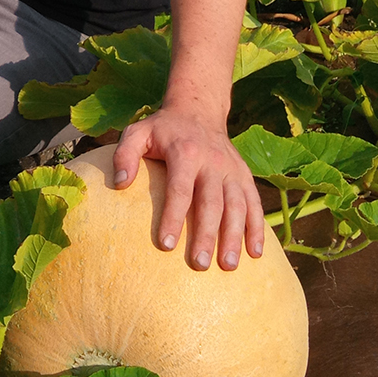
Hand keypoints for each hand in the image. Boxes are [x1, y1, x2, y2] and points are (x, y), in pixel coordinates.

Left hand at [113, 105, 264, 270]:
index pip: (180, 189)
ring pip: (237, 205)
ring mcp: (232, 169)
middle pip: (212, 202)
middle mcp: (213, 161)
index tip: (165, 245)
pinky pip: (254, 203)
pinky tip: (255, 253)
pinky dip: (257, 227)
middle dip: (207, 235)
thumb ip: (125, 154)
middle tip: (200, 264)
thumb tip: (119, 183)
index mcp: (186, 152)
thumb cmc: (163, 129)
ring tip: (228, 266)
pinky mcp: (244, 175)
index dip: (172, 217)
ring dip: (235, 236)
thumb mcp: (138, 132)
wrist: (199, 110)